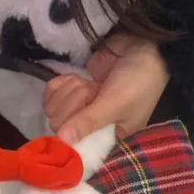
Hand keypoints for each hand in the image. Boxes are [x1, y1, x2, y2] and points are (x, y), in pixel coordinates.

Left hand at [44, 33, 169, 144]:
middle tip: (95, 92)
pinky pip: (50, 93)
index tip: (77, 117)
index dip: (71, 133)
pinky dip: (62, 83)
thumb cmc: (138, 80)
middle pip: (59, 124)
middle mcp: (89, 127)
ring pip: (52, 107)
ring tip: (92, 84)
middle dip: (74, 103)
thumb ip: (88, 122)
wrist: (142, 46)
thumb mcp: (116, 103)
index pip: (76, 147)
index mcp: (107, 138)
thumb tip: (62, 141)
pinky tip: (78, 77)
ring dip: (71, 90)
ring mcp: (78, 107)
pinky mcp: (71, 90)